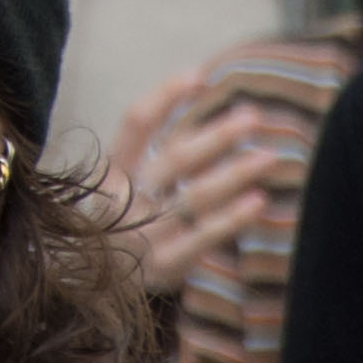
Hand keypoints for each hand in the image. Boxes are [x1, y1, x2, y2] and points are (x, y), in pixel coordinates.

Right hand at [114, 93, 301, 298]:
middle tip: (254, 117)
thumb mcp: (127, 182)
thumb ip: (160, 148)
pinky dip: (232, 218)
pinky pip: (202, 238)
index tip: (200, 76)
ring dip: (235, 173)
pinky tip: (259, 201)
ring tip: (270, 156)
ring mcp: (144, 233)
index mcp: (114, 169)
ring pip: (195, 196)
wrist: (92, 286)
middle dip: (217, 135)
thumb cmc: (125, 221)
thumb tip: (203, 90)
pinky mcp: (164, 265)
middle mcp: (127, 198)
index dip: (165, 96)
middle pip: (175, 158)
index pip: (136, 122)